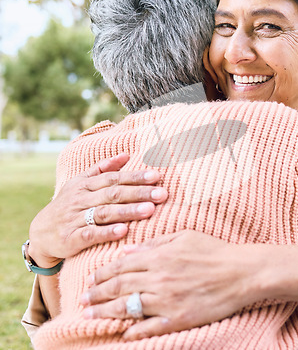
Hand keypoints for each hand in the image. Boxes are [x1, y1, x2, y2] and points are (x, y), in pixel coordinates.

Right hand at [28, 153, 167, 267]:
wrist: (40, 233)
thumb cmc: (68, 205)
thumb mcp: (80, 183)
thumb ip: (102, 168)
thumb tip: (126, 154)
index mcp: (86, 185)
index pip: (114, 178)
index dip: (135, 177)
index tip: (156, 176)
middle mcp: (81, 199)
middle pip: (113, 194)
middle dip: (139, 193)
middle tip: (161, 194)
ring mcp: (75, 218)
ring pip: (104, 213)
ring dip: (128, 211)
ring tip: (149, 210)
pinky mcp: (71, 238)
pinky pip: (90, 234)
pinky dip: (106, 232)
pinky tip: (123, 231)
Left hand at [80, 230, 264, 339]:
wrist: (241, 272)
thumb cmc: (214, 251)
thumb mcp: (184, 237)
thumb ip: (155, 244)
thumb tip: (128, 251)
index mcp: (160, 256)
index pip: (122, 265)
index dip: (103, 273)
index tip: (90, 279)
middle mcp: (159, 278)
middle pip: (119, 287)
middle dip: (97, 294)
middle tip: (82, 300)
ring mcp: (167, 300)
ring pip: (128, 307)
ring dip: (105, 313)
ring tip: (89, 316)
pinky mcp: (178, 318)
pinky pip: (150, 327)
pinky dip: (134, 331)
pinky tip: (123, 334)